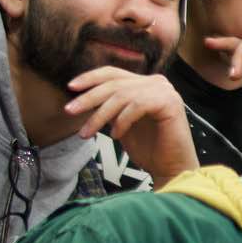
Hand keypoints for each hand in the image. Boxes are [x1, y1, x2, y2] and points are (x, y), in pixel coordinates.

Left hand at [65, 67, 197, 184]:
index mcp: (145, 83)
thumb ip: (109, 107)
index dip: (90, 78)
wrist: (171, 169)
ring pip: (122, 96)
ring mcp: (165, 91)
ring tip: (87, 132)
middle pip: (114, 84)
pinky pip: (137, 105)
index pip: (113, 73)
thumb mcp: (120, 123)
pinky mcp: (170, 102)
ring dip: (100, 115)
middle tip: (70, 111)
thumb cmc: (149, 149)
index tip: (70, 87)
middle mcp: (157, 82)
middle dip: (88, 98)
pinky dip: (122, 121)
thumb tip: (82, 97)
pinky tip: (115, 135)